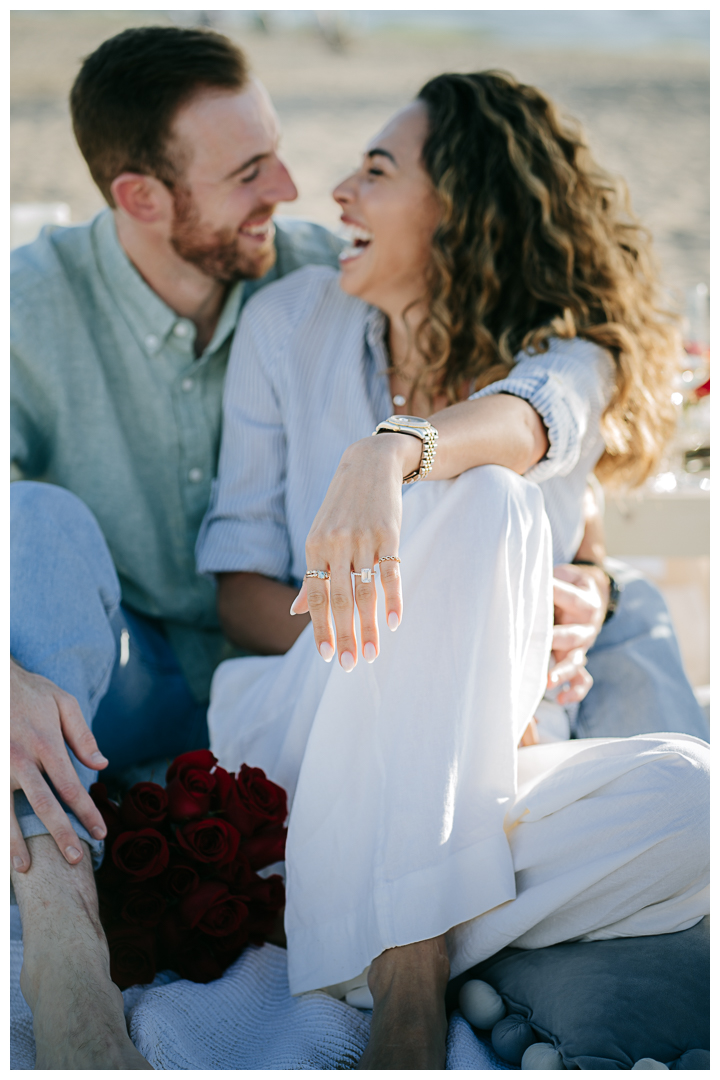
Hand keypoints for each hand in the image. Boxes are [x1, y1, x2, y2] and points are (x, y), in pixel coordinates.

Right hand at [10, 657, 108, 871]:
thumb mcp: (63, 703)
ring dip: (16, 841)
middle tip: (73, 859)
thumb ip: (82, 736)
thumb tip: (101, 764)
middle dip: (59, 834)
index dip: (87, 812)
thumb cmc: (30, 691)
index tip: (100, 833)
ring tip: (25, 867)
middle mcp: (21, 759)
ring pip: (6, 812)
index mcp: (46, 743)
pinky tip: (1, 848)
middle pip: (43, 805)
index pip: (71, 786)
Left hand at [290, 433, 419, 669]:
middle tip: (350, 665)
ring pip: (364, 592)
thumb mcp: (320, 536)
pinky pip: (390, 573)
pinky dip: (393, 600)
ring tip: (372, 654)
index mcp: (314, 548)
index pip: (315, 597)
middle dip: (344, 636)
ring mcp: (361, 539)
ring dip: (369, 627)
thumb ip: (312, 575)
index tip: (328, 656)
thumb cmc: (342, 507)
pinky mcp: (387, 534)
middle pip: (339, 600)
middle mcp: (335, 545)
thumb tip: (298, 611)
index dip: (320, 628)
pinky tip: (393, 622)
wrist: (370, 464)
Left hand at [548, 563, 609, 704]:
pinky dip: (575, 691)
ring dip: (562, 672)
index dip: (554, 593)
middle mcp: (586, 627)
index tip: (534, 593)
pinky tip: (561, 699)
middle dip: (554, 638)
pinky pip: (582, 680)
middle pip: (573, 635)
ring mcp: (583, 647)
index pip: (569, 598)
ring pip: (576, 661)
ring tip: (548, 681)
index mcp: (586, 602)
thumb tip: (524, 578)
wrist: (590, 598)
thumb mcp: (564, 575)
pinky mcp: (577, 659)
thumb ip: (550, 579)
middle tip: (536, 641)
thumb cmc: (568, 585)